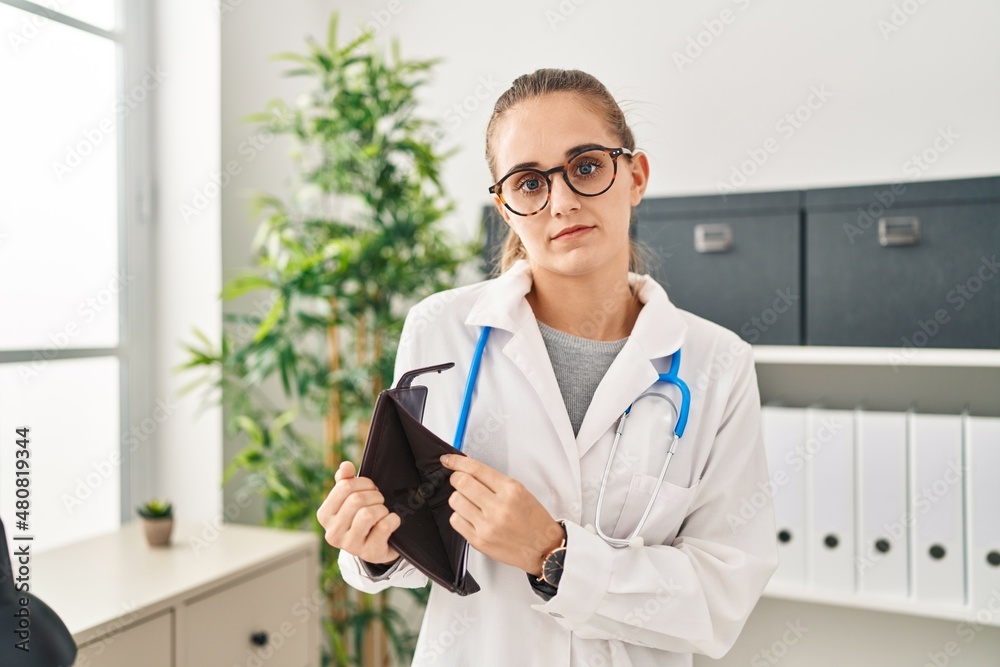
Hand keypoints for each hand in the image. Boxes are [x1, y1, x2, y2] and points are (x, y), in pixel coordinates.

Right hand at [316, 461, 400, 564]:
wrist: (376, 546)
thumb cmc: (361, 516)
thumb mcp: (350, 498)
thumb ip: (345, 480)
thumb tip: (345, 466)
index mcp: (324, 515)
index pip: (344, 486)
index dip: (363, 482)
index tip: (370, 488)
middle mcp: (332, 532)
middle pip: (356, 500)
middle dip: (374, 495)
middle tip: (379, 499)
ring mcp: (350, 545)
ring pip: (368, 514)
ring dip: (382, 508)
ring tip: (383, 511)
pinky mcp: (369, 552)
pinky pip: (384, 526)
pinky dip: (393, 519)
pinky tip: (391, 521)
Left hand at [440, 454, 563, 575]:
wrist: (543, 548)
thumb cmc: (533, 520)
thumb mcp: (520, 491)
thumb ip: (493, 480)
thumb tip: (468, 469)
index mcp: (510, 490)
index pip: (476, 469)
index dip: (457, 461)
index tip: (448, 460)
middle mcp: (498, 507)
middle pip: (461, 482)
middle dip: (456, 478)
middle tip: (460, 481)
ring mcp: (487, 525)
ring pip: (455, 501)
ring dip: (458, 497)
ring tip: (469, 502)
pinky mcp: (479, 541)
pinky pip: (455, 520)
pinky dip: (459, 515)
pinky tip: (470, 516)